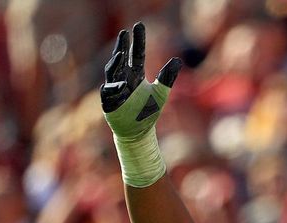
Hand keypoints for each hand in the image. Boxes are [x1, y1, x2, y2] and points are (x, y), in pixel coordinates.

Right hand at [101, 22, 181, 138]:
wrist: (139, 133)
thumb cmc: (148, 112)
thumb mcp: (161, 93)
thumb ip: (167, 77)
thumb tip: (177, 60)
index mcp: (135, 75)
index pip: (136, 55)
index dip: (138, 41)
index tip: (138, 26)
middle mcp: (124, 80)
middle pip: (121, 59)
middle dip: (122, 46)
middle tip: (124, 33)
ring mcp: (115, 91)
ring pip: (112, 72)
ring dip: (115, 63)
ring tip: (121, 54)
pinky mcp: (109, 103)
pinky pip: (109, 93)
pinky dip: (115, 88)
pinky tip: (123, 86)